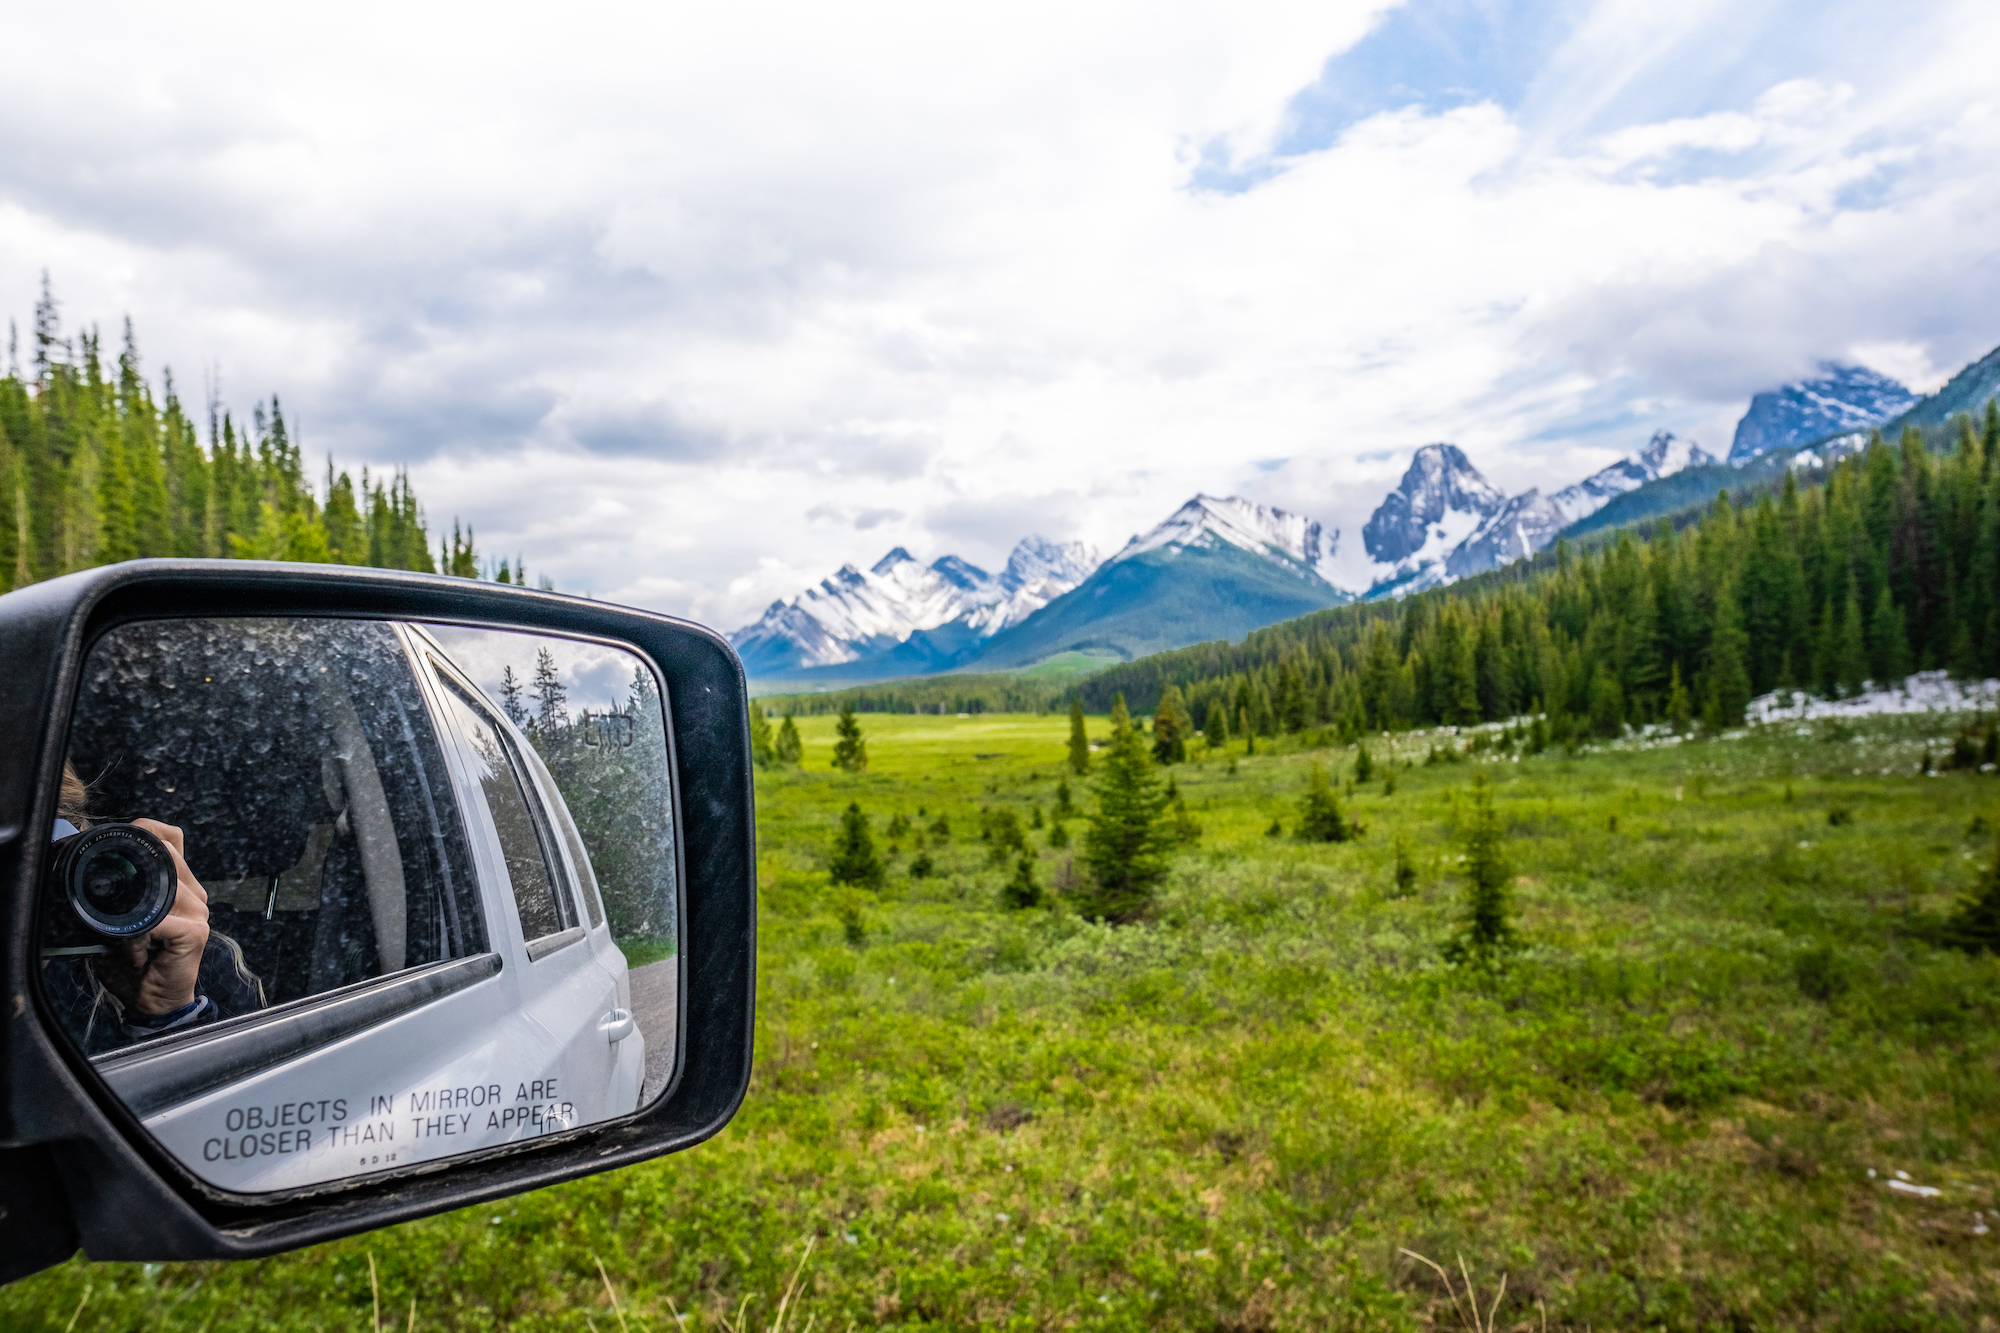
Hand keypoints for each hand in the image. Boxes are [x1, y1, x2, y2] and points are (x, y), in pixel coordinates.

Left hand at [95, 820, 209, 1016]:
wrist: (153, 1001)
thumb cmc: (132, 962)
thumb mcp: (117, 920)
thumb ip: (116, 895)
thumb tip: (87, 873)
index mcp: (180, 884)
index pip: (170, 837)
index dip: (145, 833)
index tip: (117, 854)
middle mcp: (194, 892)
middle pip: (163, 856)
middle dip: (130, 881)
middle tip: (114, 916)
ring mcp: (198, 910)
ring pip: (156, 891)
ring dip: (129, 918)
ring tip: (125, 942)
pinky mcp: (195, 931)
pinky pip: (156, 921)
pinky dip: (135, 938)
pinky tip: (135, 954)